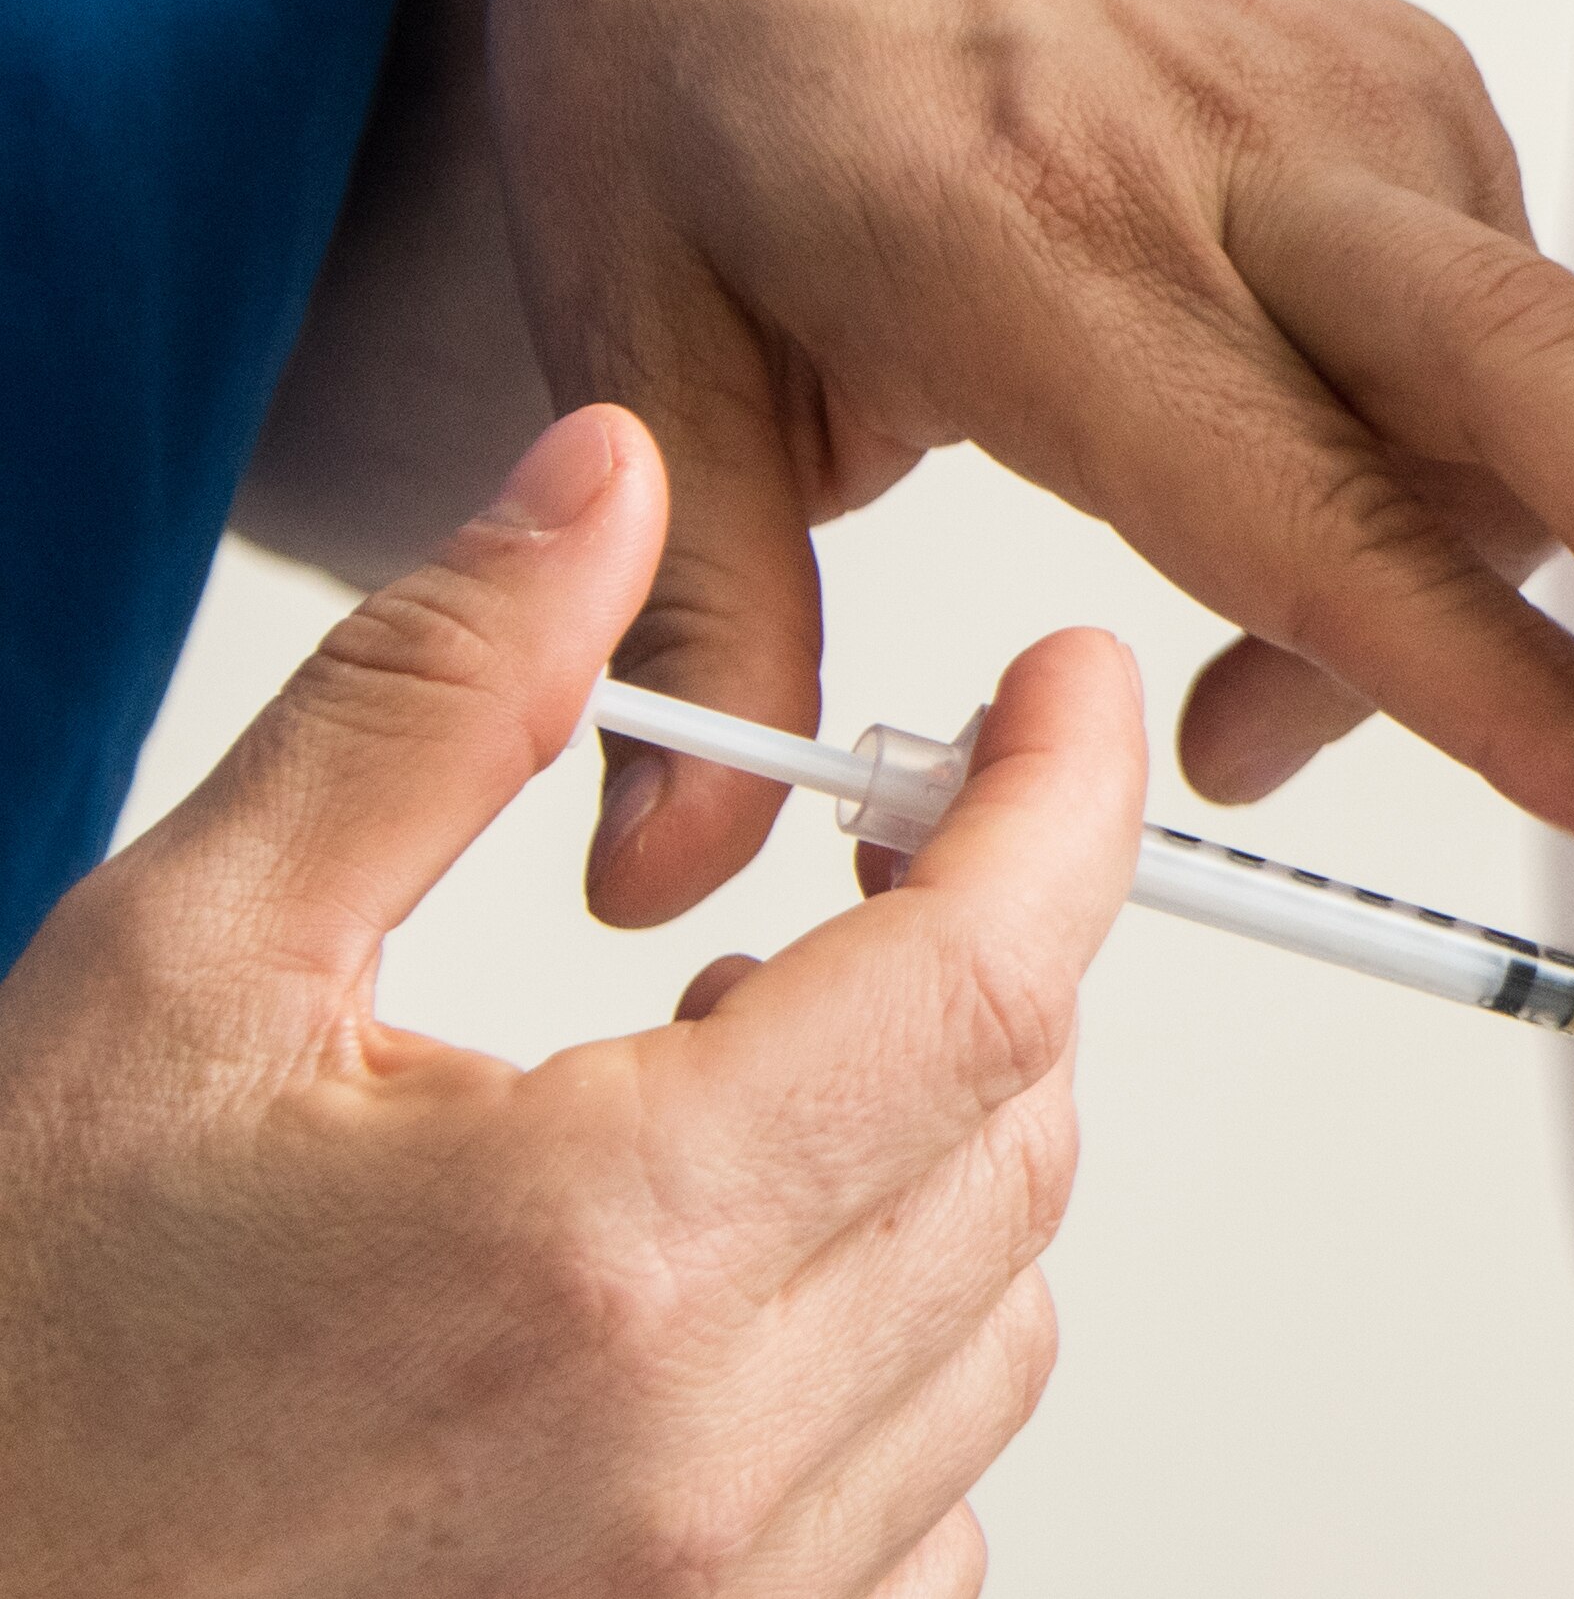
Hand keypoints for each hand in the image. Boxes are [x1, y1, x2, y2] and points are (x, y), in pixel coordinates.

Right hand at [0, 408, 1144, 1598]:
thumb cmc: (4, 1371)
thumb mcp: (177, 967)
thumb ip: (433, 702)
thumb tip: (607, 485)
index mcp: (603, 1248)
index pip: (987, 973)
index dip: (1060, 793)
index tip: (1057, 695)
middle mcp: (703, 1457)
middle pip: (1016, 1128)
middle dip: (967, 957)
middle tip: (842, 871)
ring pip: (996, 1316)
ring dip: (926, 1156)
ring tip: (717, 1086)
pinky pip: (932, 1504)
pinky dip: (889, 1366)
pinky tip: (723, 1300)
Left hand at [474, 0, 1573, 928]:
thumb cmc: (681, 55)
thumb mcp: (626, 331)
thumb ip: (691, 613)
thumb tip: (665, 884)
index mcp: (1019, 236)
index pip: (1287, 483)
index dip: (1448, 653)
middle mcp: (1227, 153)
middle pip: (1524, 361)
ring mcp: (1344, 87)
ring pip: (1528, 374)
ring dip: (1496, 579)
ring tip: (1251, 718)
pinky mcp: (1397, 62)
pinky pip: (1500, 297)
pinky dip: (1473, 456)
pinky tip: (1320, 532)